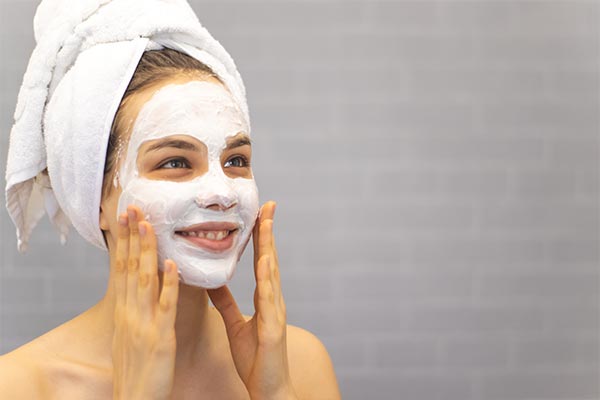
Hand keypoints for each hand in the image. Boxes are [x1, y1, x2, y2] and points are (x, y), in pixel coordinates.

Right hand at [112, 206, 178, 399]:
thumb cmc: (136, 368)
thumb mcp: (130, 334)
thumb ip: (133, 309)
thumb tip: (133, 288)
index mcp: (124, 311)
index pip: (121, 269)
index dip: (122, 242)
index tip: (124, 217)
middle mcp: (130, 313)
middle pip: (128, 268)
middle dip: (130, 237)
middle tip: (132, 208)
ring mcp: (144, 323)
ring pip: (145, 280)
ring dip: (146, 251)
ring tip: (149, 224)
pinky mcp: (160, 337)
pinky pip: (165, 306)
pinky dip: (168, 284)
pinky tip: (173, 264)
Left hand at [208, 201, 298, 399]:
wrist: (267, 388)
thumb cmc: (255, 358)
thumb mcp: (235, 324)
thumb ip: (226, 302)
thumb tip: (213, 280)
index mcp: (263, 298)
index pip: (260, 261)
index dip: (259, 237)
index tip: (258, 214)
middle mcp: (273, 300)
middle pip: (269, 259)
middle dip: (268, 231)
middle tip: (268, 205)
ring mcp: (275, 312)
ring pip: (271, 273)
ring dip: (269, 246)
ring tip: (266, 222)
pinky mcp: (273, 327)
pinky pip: (269, 299)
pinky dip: (268, 278)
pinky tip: (265, 261)